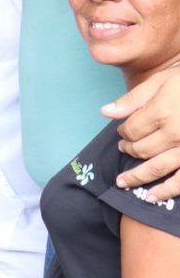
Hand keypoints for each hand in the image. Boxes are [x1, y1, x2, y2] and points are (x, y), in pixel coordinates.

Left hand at [105, 67, 179, 199]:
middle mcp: (175, 134)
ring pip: (157, 168)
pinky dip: (167, 190)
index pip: (131, 130)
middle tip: (123, 148)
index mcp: (162, 112)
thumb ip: (133, 99)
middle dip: (128, 150)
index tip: (123, 130)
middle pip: (141, 149)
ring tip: (123, 182)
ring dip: (138, 176)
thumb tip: (105, 112)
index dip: (123, 131)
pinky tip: (152, 196)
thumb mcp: (162, 81)